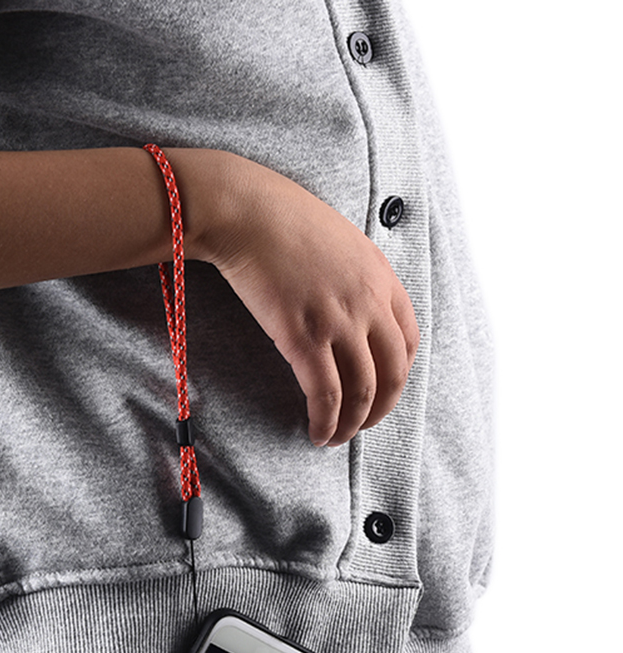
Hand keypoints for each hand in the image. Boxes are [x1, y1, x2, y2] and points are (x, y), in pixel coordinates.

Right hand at [180, 151, 419, 446]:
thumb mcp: (337, 241)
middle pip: (393, 372)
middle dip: (380, 408)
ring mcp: (339, 320)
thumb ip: (352, 275)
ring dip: (352, 424)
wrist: (246, 211)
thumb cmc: (280, 218)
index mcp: (381, 276)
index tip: (382, 390)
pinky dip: (325, 421)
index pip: (409, 339)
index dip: (398, 374)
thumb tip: (344, 306)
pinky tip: (317, 432)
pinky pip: (325, 394)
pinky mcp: (304, 337)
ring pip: (361, 391)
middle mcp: (369, 301)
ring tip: (336, 438)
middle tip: (362, 426)